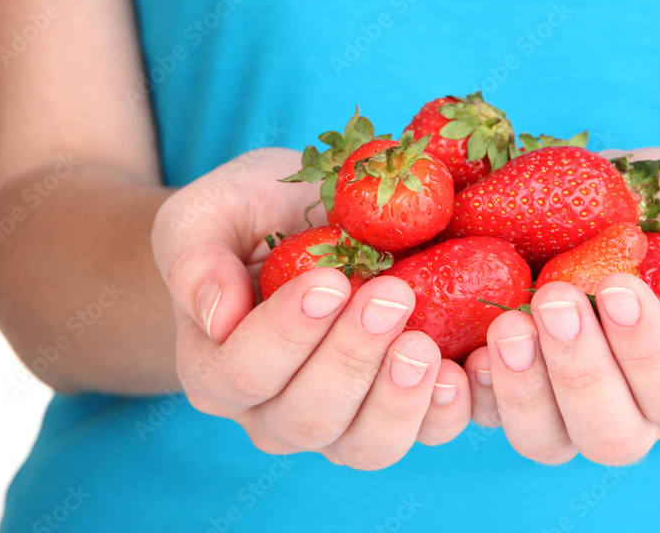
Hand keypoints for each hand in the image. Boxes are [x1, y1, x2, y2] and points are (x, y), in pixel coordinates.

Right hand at [151, 148, 470, 468]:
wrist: (304, 221)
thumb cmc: (250, 216)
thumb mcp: (207, 215)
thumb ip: (194, 259)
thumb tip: (218, 316)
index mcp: (217, 369)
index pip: (243, 372)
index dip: (286, 334)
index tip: (329, 280)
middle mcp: (273, 413)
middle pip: (309, 415)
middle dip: (353, 357)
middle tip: (392, 295)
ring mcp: (340, 422)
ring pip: (367, 444)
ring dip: (399, 398)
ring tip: (425, 344)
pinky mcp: (399, 411)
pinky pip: (425, 432)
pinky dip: (448, 408)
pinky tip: (465, 366)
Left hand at [463, 147, 659, 464]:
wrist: (632, 204)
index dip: (646, 351)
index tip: (617, 285)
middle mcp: (632, 409)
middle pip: (609, 434)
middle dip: (580, 372)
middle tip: (555, 300)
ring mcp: (566, 403)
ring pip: (544, 438)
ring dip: (522, 388)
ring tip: (506, 325)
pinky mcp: (513, 382)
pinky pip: (486, 413)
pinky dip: (472, 389)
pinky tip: (464, 347)